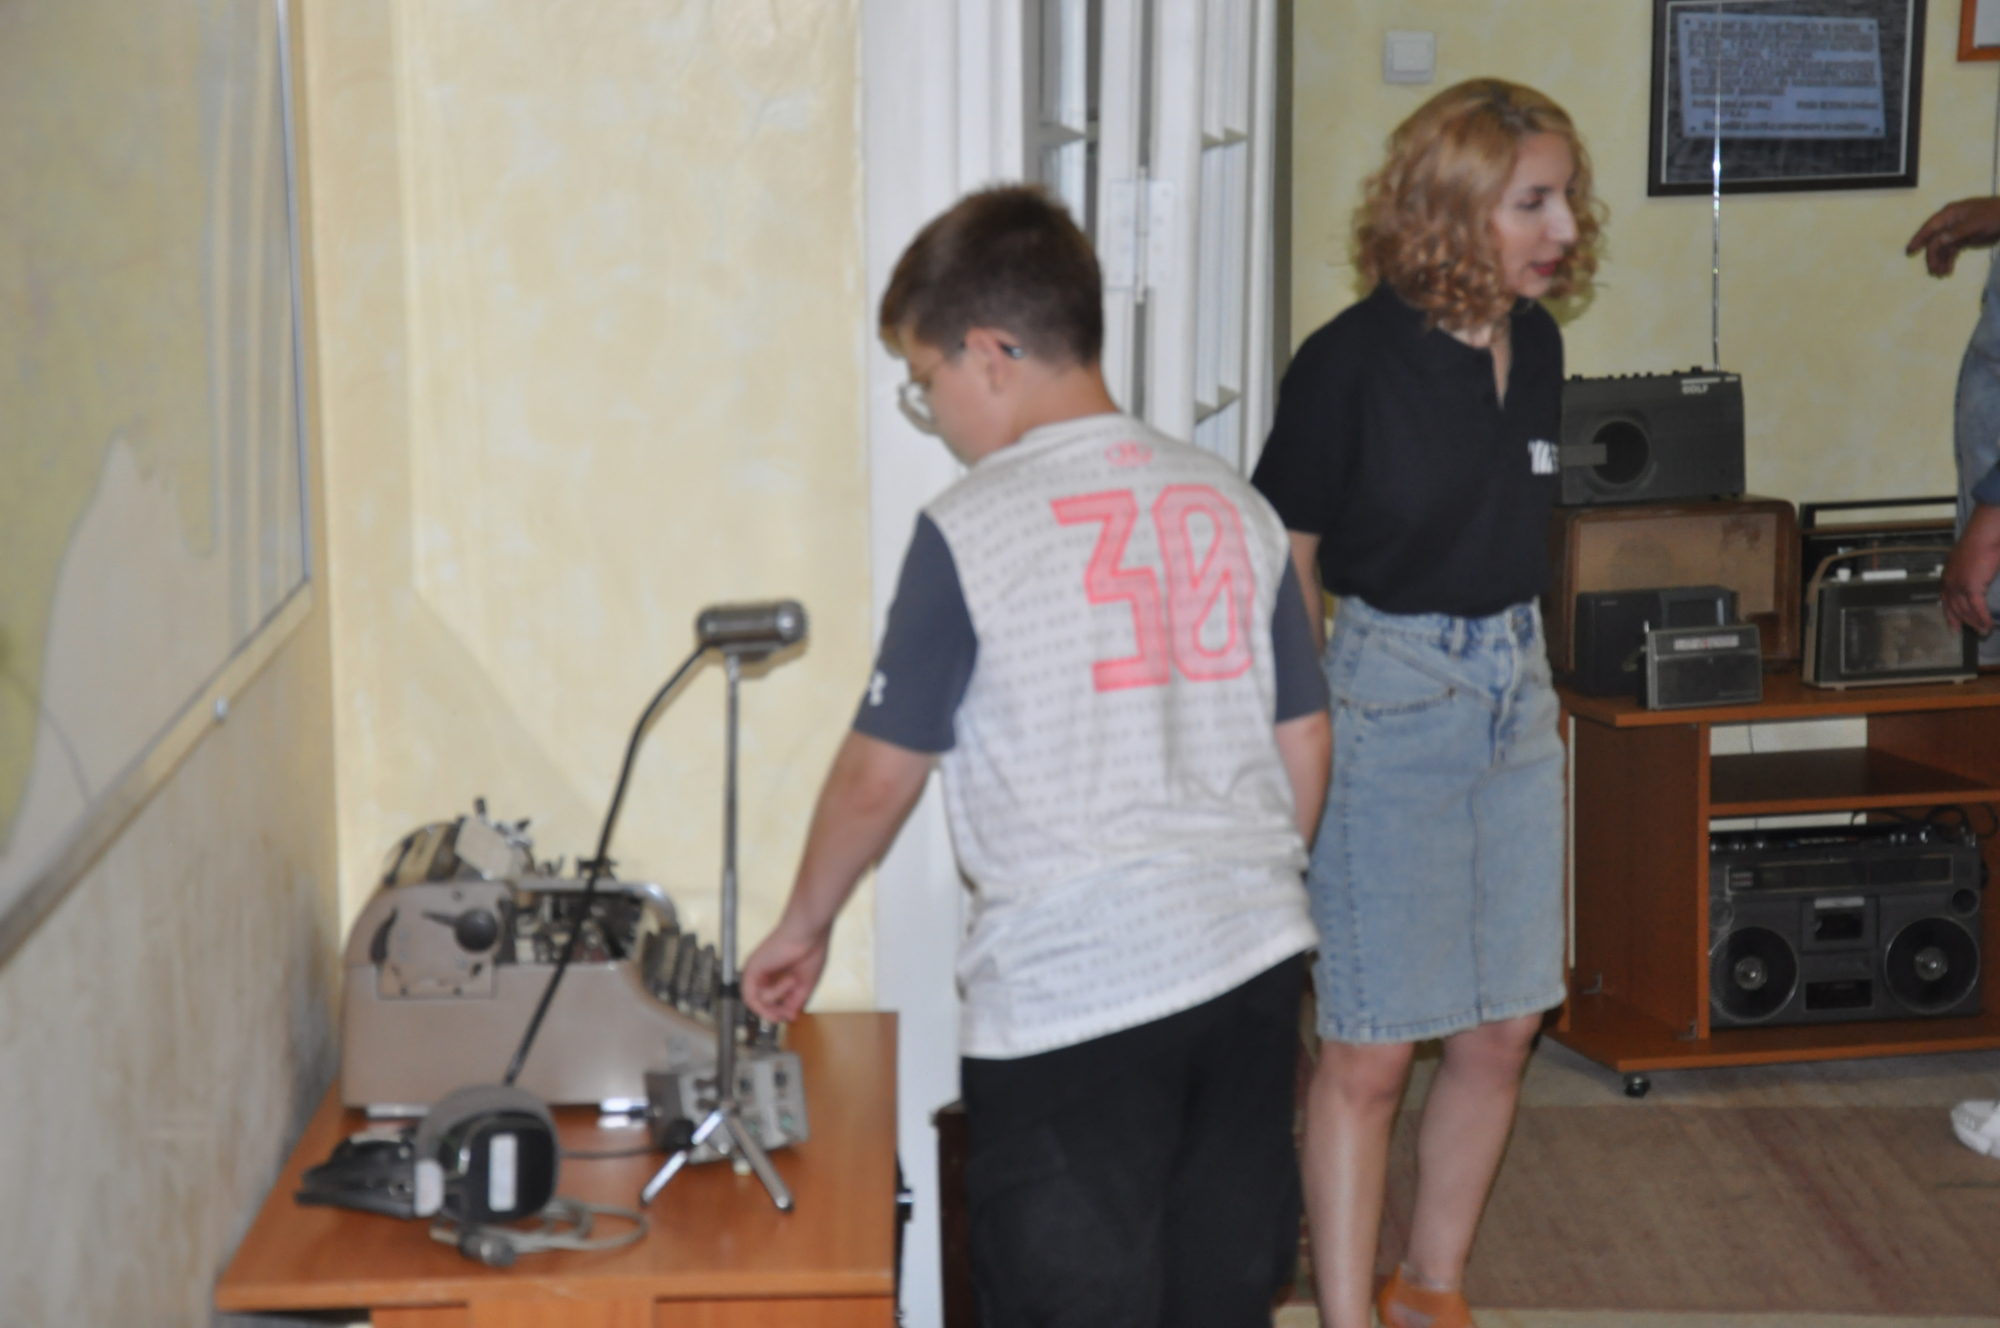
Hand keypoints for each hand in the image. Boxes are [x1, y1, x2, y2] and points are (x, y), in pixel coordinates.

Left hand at [741, 919, 831, 1023]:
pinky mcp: (750, 968)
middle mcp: (760, 973)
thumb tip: (789, 1017)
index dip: (777, 1013)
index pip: (767, 1001)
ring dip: (776, 998)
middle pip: (757, 1003)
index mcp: (773, 974)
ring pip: (755, 1001)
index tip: (790, 1017)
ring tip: (793, 982)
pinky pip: (752, 995)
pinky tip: (787, 981)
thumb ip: (794, 1002)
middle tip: (786, 1015)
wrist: (809, 931)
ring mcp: (754, 970)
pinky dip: (771, 994)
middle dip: (772, 1013)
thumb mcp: (805, 984)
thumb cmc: (811, 950)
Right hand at [1907, 197, 1999, 276]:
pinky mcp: (1964, 239)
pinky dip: (1949, 261)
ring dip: (1940, 261)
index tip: (1909, 251)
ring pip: (1943, 248)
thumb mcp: (1976, 223)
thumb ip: (1957, 232)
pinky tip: (1948, 271)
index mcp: (1950, 214)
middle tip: (1933, 271)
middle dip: (1932, 256)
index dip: (1919, 238)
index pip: (1930, 227)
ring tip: (1941, 274)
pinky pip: (1952, 251)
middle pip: (1935, 240)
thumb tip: (1939, 241)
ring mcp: (1956, 231)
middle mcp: (1950, 222)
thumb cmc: (1994, 215)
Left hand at [1942, 504, 1999, 636]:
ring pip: (1966, 611)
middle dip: (1965, 622)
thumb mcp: (1968, 561)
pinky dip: (1983, 618)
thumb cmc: (1979, 544)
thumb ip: (1968, 571)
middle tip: (1976, 632)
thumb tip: (1977, 578)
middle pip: (1955, 609)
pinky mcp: (1971, 587)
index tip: (1954, 628)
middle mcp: (1949, 583)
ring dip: (1976, 623)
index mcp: (1947, 577)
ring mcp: (1958, 586)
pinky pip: (1977, 608)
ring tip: (1985, 631)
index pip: (1945, 601)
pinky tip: (1989, 625)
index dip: (1950, 615)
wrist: (1983, 535)